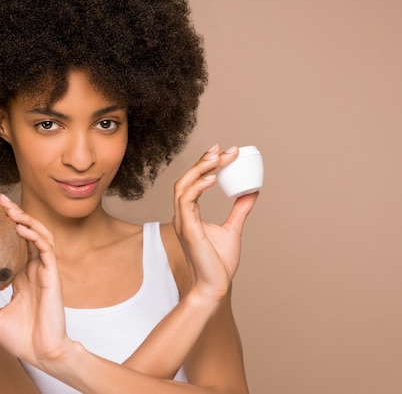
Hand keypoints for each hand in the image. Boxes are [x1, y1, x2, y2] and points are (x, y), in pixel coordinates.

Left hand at [0, 194, 70, 367]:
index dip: (6, 228)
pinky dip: (35, 236)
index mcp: (22, 278)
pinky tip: (22, 228)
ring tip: (10, 209)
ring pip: (39, 236)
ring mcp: (44, 271)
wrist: (40, 354)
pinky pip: (46, 249)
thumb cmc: (20, 339)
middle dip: (15, 215)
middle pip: (27, 234)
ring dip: (26, 220)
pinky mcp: (52, 276)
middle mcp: (34, 271)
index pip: (15, 245)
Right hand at [172, 144, 257, 300]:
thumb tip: (251, 191)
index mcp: (190, 214)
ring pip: (183, 186)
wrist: (214, 286)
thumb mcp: (233, 229)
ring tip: (218, 157)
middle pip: (186, 179)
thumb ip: (239, 209)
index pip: (194, 182)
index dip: (206, 165)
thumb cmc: (219, 263)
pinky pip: (187, 201)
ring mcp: (183, 221)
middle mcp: (183, 215)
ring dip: (200, 169)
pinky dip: (198, 187)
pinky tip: (213, 178)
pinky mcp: (188, 229)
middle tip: (222, 149)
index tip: (223, 152)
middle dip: (203, 161)